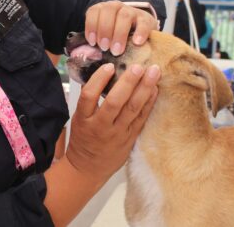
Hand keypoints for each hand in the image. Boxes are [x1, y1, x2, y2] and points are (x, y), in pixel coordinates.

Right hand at [65, 62, 159, 180]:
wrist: (88, 168)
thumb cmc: (83, 139)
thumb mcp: (78, 118)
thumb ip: (88, 98)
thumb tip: (100, 71)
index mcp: (84, 119)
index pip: (89, 96)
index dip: (98, 80)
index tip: (109, 67)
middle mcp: (100, 126)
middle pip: (114, 102)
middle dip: (128, 82)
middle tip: (138, 66)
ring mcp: (117, 134)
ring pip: (132, 109)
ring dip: (144, 89)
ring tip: (154, 72)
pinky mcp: (130, 139)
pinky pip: (141, 119)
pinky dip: (149, 103)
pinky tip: (155, 89)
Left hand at [84, 1, 156, 55]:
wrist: (139, 29)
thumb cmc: (116, 35)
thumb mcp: (105, 35)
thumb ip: (98, 40)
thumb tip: (91, 54)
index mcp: (103, 9)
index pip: (94, 11)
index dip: (91, 26)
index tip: (92, 42)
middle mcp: (116, 7)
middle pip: (108, 12)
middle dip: (105, 31)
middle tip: (105, 48)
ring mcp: (132, 11)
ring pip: (124, 16)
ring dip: (119, 34)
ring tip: (117, 50)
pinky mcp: (146, 19)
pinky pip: (143, 23)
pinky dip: (140, 32)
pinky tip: (137, 42)